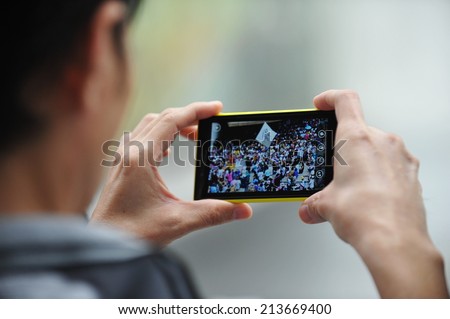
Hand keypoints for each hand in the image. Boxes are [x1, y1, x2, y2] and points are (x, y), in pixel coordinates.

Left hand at [91, 101, 251, 246]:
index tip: (217, 108)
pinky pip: (143, 139)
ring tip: (195, 134)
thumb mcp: (177, 222)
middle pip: (162, 118)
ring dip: (174, 124)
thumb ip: (213, 213)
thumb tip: (241, 210)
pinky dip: (161, 135)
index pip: (172, 121)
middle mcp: (129, 153)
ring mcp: (122, 159)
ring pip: (151, 126)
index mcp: (140, 159)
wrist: (102, 245)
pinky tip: (170, 151)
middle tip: (211, 122)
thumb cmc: (129, 234)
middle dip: (189, 116)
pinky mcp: (122, 167)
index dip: (197, 111)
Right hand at [299, 90, 447, 297]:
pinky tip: (369, 196)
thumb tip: (309, 209)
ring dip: (362, 161)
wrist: (395, 241)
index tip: (321, 104)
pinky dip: (379, 174)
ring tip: (351, 187)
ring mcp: (401, 157)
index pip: (344, 100)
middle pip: (359, 129)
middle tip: (333, 167)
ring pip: (376, 148)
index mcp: (357, 139)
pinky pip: (392, 164)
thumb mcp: (327, 205)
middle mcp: (382, 141)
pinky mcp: (411, 173)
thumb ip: (314, 203)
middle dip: (343, 146)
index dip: (330, 98)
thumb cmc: (365, 216)